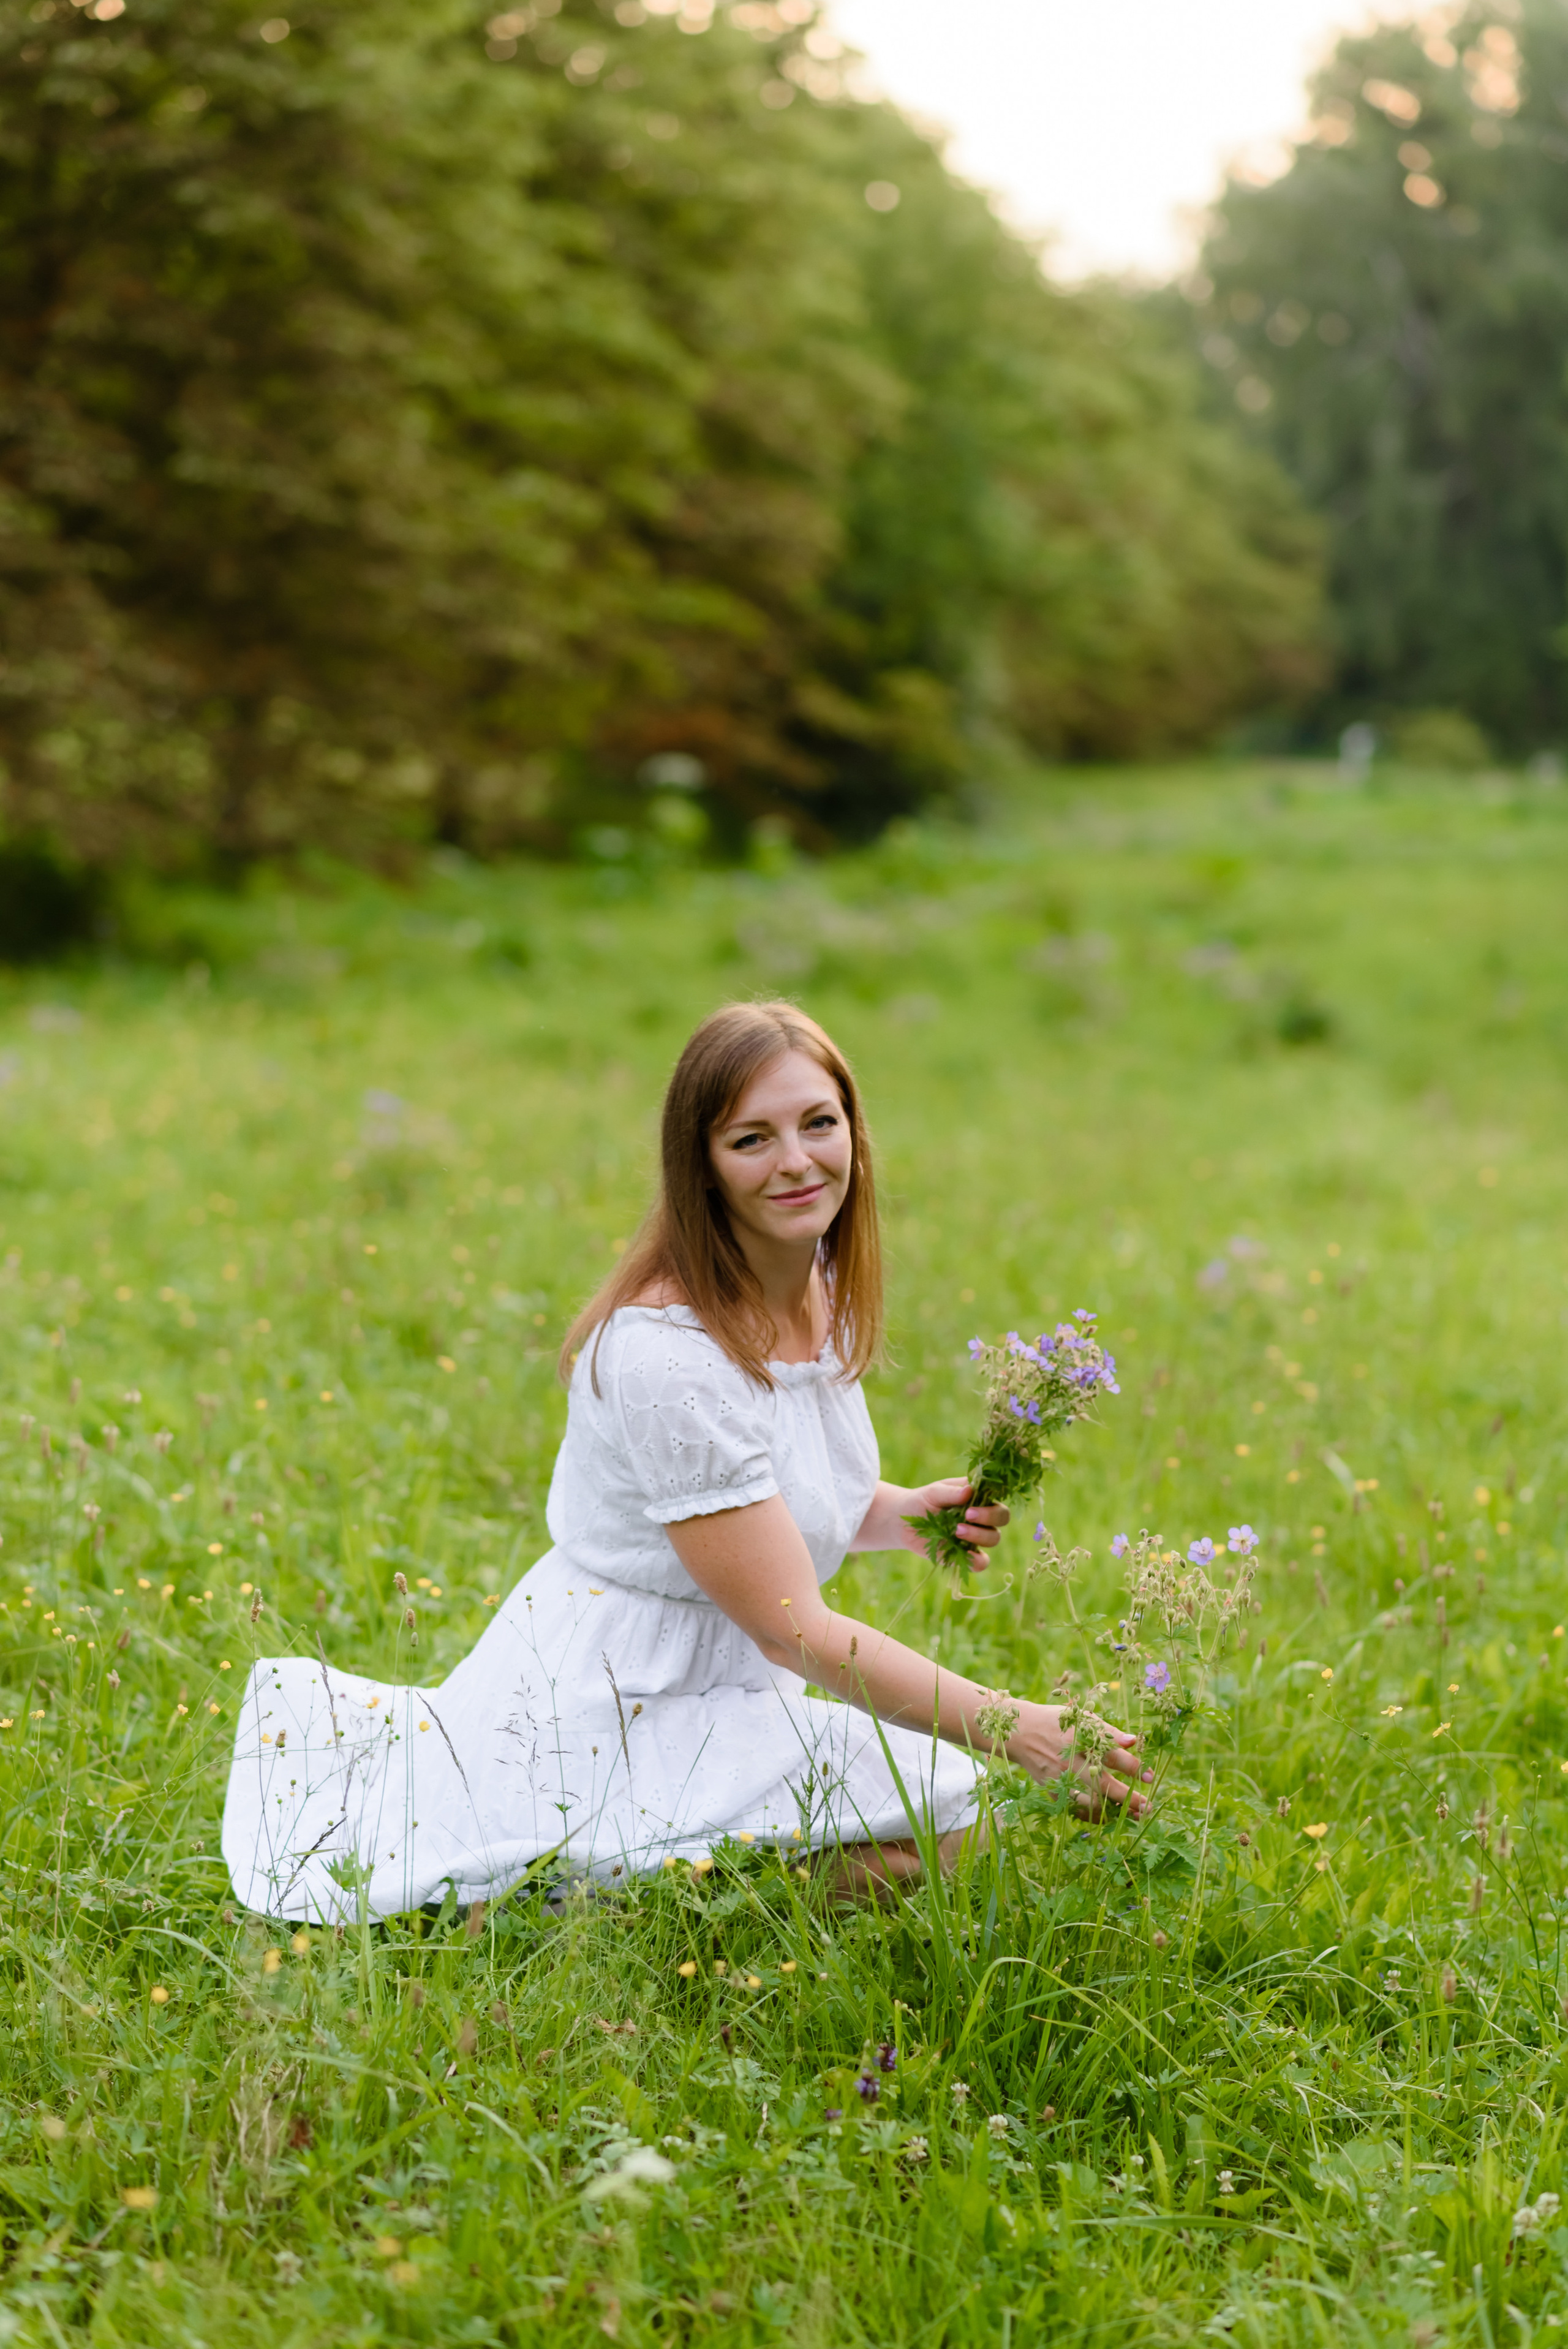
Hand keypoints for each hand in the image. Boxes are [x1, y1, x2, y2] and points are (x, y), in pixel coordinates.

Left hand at [913, 1476, 1008, 1568]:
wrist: (904, 1521)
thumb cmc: (922, 1501)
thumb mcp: (933, 1493)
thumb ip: (950, 1492)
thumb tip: (969, 1491)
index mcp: (978, 1498)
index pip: (996, 1497)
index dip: (990, 1503)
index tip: (970, 1507)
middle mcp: (982, 1518)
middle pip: (1002, 1518)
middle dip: (989, 1517)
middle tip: (967, 1516)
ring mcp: (975, 1537)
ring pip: (994, 1538)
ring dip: (980, 1535)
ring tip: (957, 1531)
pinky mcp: (965, 1556)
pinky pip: (981, 1562)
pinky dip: (978, 1561)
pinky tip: (966, 1555)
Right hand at [1007, 1701, 1150, 1819]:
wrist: (1020, 1733)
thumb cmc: (1056, 1722)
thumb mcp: (1082, 1718)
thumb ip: (1108, 1731)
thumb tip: (1133, 1742)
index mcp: (1079, 1738)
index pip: (1111, 1755)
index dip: (1133, 1767)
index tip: (1149, 1776)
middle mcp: (1070, 1761)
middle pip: (1103, 1785)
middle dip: (1128, 1798)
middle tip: (1147, 1807)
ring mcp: (1060, 1779)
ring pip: (1090, 1802)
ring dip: (1113, 1810)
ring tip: (1133, 1814)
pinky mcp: (1052, 1791)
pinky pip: (1076, 1807)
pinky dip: (1093, 1813)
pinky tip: (1108, 1813)